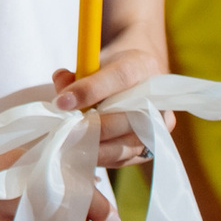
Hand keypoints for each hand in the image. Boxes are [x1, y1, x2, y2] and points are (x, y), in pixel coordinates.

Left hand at [52, 50, 170, 169]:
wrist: (136, 79)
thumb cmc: (109, 70)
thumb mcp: (93, 62)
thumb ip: (75, 75)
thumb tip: (61, 92)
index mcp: (141, 66)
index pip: (120, 77)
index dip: (90, 90)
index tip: (62, 102)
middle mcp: (157, 98)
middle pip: (125, 119)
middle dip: (91, 128)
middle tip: (64, 134)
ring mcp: (159, 126)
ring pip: (127, 144)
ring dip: (95, 147)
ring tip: (69, 146)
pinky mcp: (152, 147)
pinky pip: (125, 158)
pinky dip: (101, 158)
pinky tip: (81, 154)